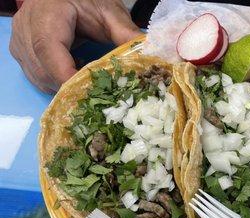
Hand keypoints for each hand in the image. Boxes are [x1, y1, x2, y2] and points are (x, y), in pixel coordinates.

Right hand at [9, 0, 140, 92]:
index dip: (66, 75)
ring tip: (89, 81)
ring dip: (64, 87)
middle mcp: (26, 29)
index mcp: (46, 15)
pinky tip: (76, 73)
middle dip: (71, 87)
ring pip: (39, 78)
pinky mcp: (21, 52)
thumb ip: (127, 34)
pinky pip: (37, 77)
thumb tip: (150, 54)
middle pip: (44, 70)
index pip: (48, 50)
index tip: (91, 92)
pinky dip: (57, 82)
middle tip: (100, 93)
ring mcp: (20, 42)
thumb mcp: (109, 12)